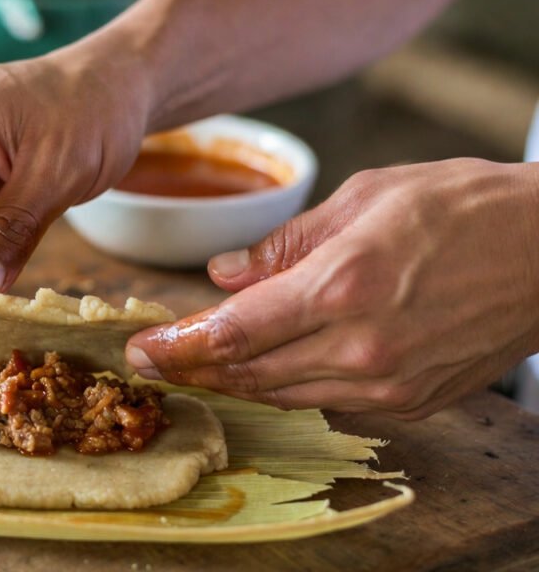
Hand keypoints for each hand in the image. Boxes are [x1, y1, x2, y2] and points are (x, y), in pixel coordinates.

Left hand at [127, 159, 538, 418]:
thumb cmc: (461, 208)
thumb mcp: (363, 200)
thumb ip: (284, 245)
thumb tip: (224, 275)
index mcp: (342, 286)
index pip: (235, 332)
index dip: (180, 345)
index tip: (142, 350)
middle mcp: (361, 347)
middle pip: (250, 372)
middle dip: (194, 366)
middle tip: (154, 359)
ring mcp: (389, 383)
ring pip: (284, 393)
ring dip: (234, 381)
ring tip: (198, 364)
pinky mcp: (411, 402)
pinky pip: (327, 401)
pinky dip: (286, 386)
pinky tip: (265, 369)